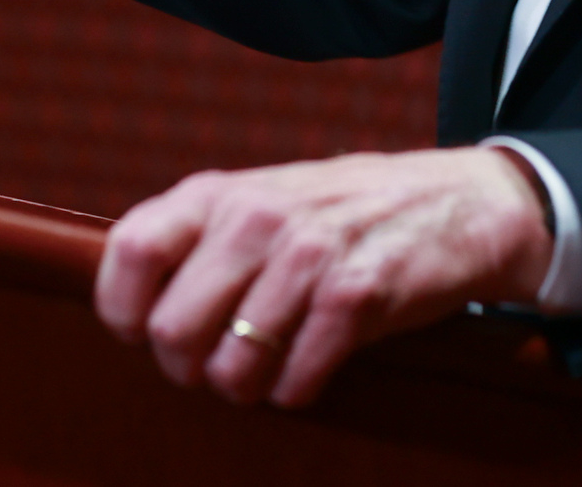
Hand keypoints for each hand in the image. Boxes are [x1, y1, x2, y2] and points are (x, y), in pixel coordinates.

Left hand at [94, 148, 553, 409]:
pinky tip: (311, 366)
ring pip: (230, 368)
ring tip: (267, 370)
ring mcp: (307, 255)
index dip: (125, 311)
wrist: (456, 202)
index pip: (130, 252)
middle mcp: (255, 217)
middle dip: (189, 369)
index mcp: (219, 193)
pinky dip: (296, 390)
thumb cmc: (342, 212)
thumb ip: (198, 239)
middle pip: (171, 330)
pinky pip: (294, 380)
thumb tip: (132, 307)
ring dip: (245, 387)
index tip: (146, 332)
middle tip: (217, 364)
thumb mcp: (261, 199)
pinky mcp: (355, 296)